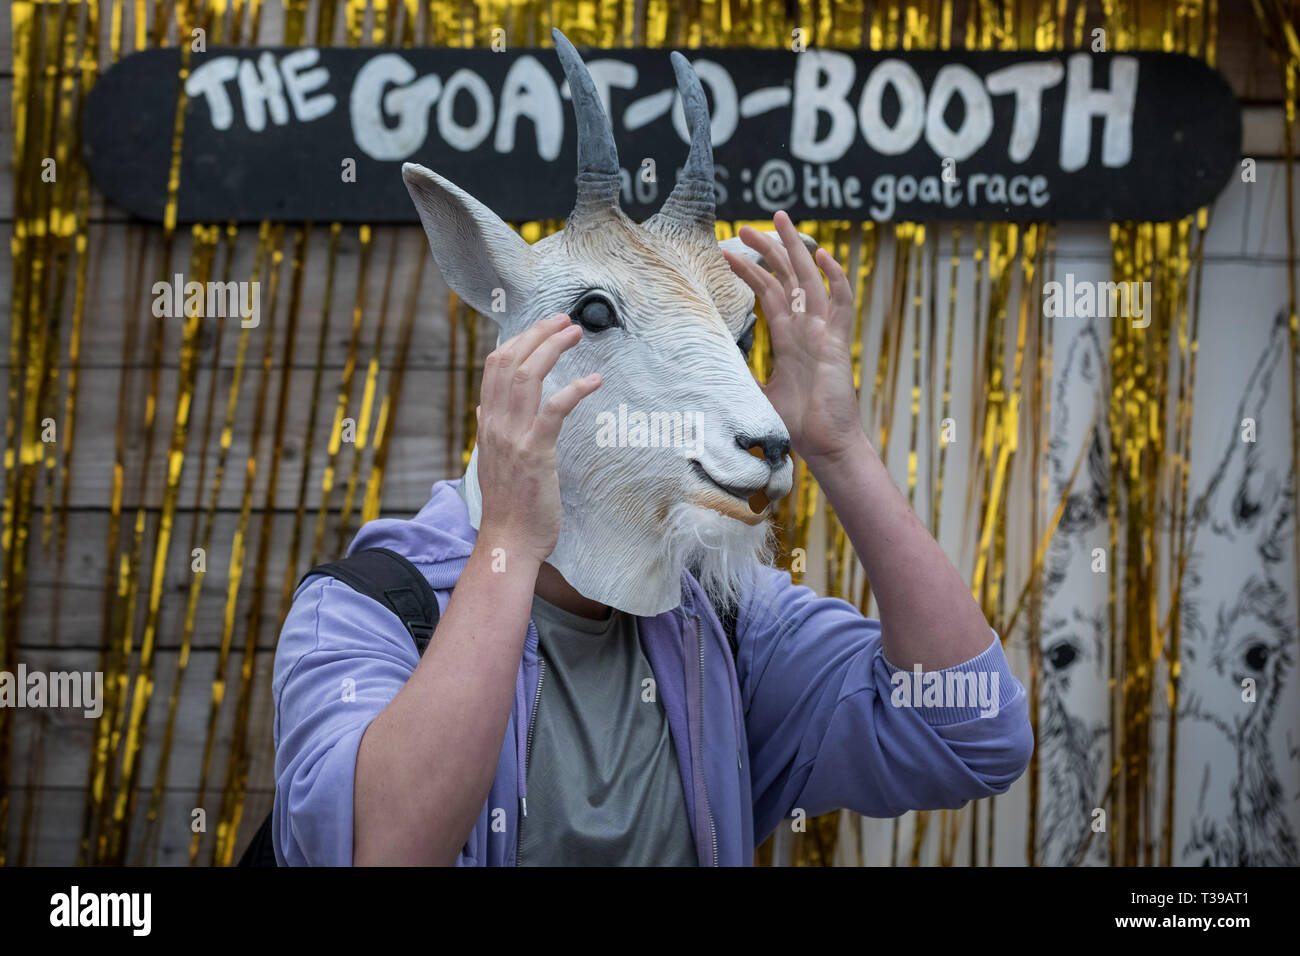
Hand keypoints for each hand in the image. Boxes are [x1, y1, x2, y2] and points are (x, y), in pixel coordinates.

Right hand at [474, 314, 601, 562]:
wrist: (508, 541)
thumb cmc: (508, 505)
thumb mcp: (491, 461)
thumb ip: (489, 431)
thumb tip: (484, 407)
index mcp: (487, 423)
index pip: (495, 366)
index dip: (519, 340)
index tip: (542, 327)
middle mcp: (495, 424)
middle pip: (510, 361)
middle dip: (537, 333)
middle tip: (564, 320)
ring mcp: (513, 437)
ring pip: (527, 376)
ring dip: (553, 349)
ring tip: (575, 334)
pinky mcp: (535, 453)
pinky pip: (553, 410)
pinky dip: (574, 390)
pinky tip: (594, 381)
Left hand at [721, 210, 864, 468]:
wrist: (824, 446)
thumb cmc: (796, 424)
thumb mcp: (757, 392)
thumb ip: (740, 374)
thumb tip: (710, 366)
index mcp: (789, 336)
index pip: (769, 292)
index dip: (750, 270)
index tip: (726, 252)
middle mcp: (807, 328)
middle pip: (788, 276)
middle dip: (770, 248)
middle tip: (745, 226)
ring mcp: (824, 333)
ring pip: (811, 280)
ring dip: (796, 249)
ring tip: (779, 221)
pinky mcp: (839, 344)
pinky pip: (842, 304)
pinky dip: (836, 279)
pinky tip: (822, 257)